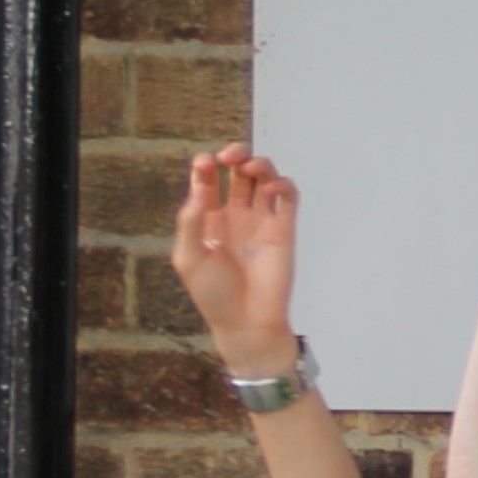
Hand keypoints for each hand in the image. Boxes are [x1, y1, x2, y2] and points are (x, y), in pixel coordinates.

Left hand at [172, 145, 301, 365]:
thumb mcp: (189, 258)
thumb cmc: (214, 294)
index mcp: (209, 220)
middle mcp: (235, 215)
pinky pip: (288, 198)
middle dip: (235, 155)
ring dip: (259, 165)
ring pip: (264, 179)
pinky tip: (272, 189)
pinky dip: (282, 185)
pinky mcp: (284, 229)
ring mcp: (261, 221)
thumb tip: (199, 187)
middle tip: (230, 156)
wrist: (247, 321)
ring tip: (251, 168)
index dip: (206, 166)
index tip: (205, 163)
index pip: (208, 181)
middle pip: (238, 173)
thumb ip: (190, 222)